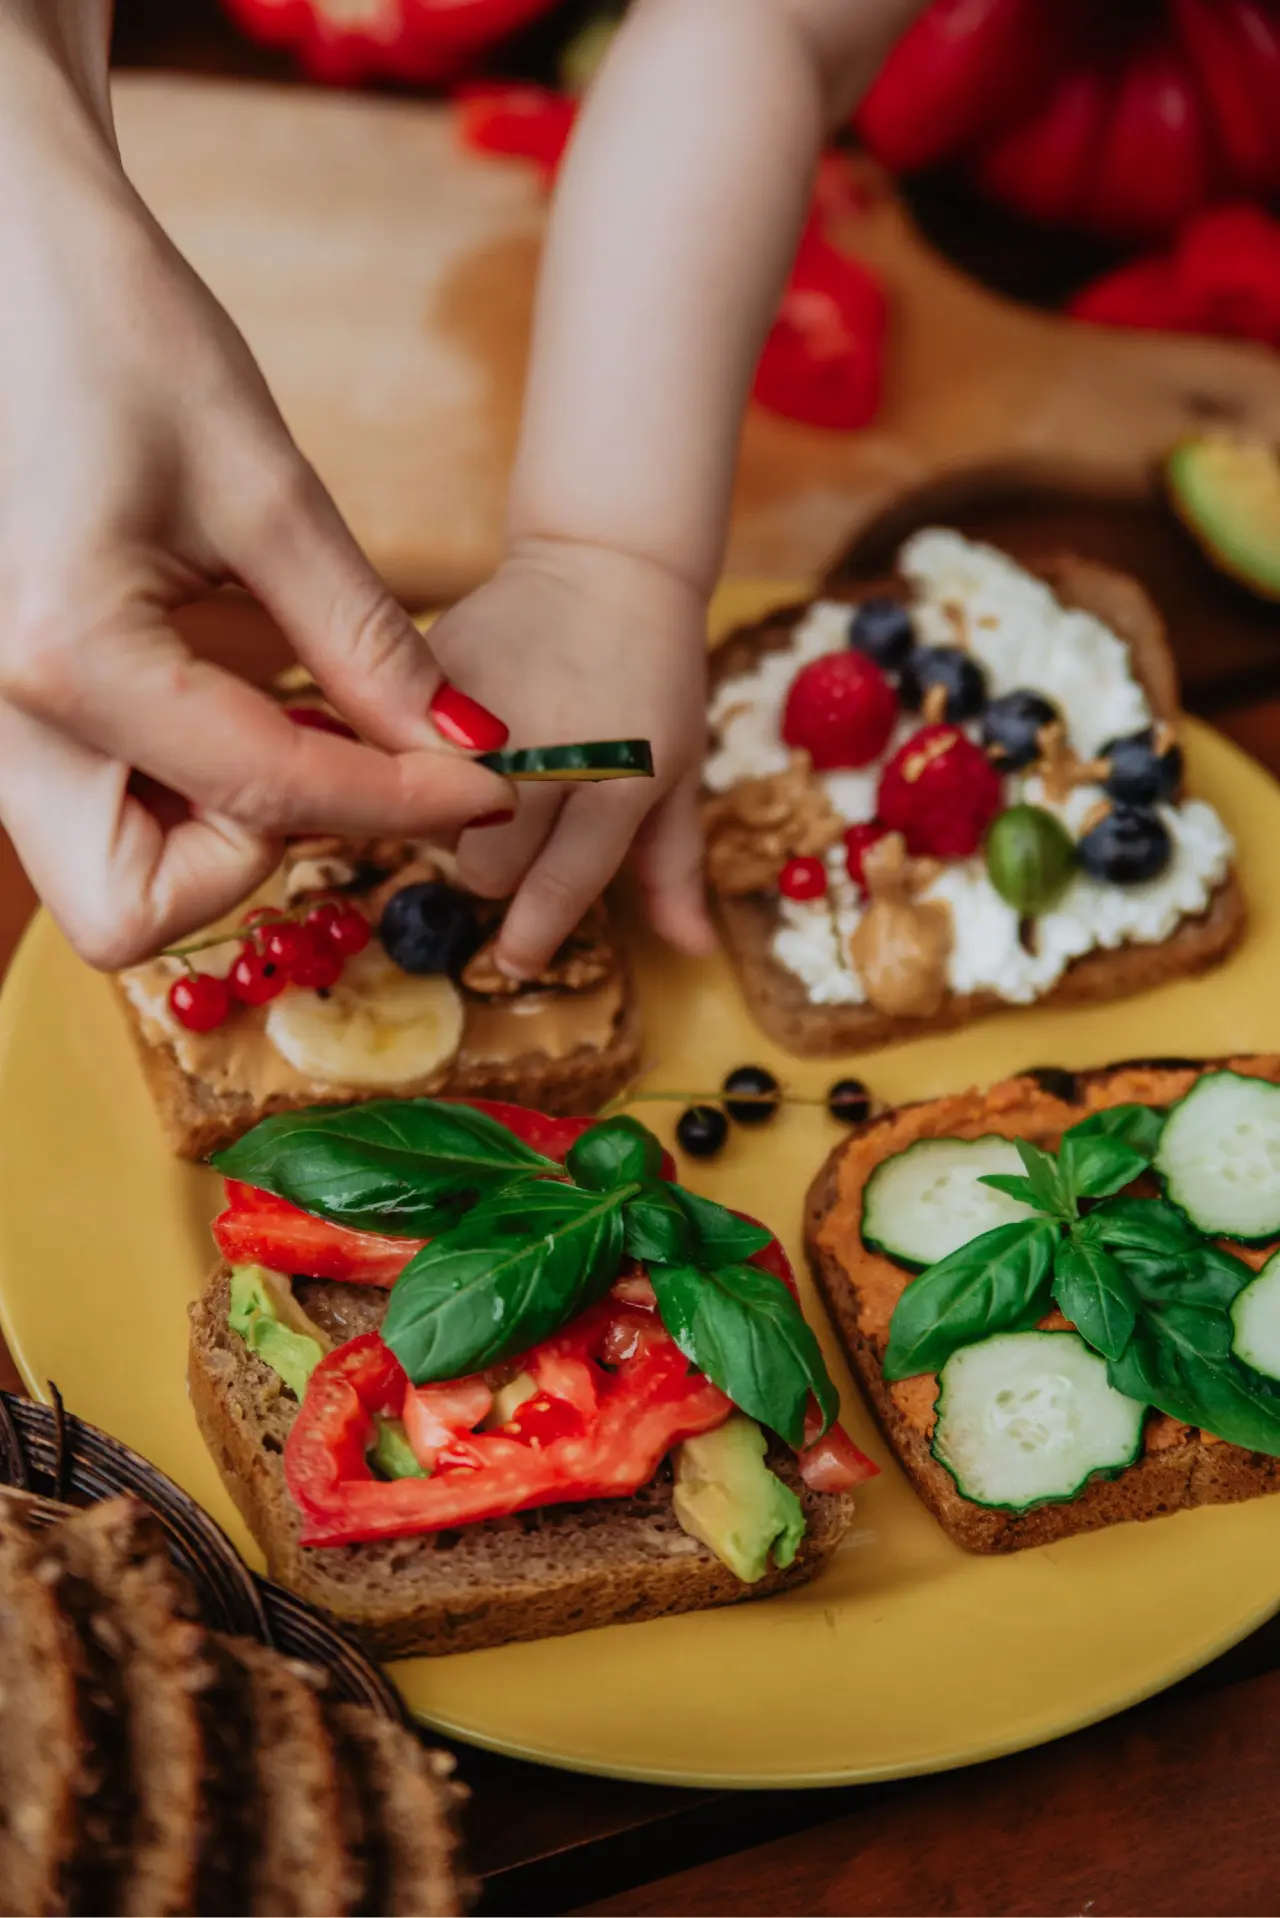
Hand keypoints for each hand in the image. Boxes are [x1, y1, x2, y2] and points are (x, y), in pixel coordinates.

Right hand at [0, 28, 510, 968]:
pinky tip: (229, 688)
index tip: (490, 781)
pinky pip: (94, 807)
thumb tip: (463, 747)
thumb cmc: (113, 331)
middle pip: (137, 911)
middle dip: (253, 857)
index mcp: (64, 660)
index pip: (271, 799)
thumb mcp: (263, 489)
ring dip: (214, 827)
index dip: (403, 802)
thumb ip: (365, 643)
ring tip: (279, 702)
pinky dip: (177, 784)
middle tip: (331, 755)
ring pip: (107, 876)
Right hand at [429, 538, 716, 977]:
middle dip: (494, 864)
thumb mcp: (678, 772)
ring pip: (433, 814)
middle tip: (512, 827)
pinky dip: (416, 753)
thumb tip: (693, 950)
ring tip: (484, 776)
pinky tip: (447, 736)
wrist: (608, 565)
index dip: (532, 937)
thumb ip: (673, 867)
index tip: (516, 961)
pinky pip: (401, 744)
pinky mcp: (435, 667)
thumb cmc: (655, 681)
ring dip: (452, 813)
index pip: (558, 889)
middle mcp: (548, 750)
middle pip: (484, 868)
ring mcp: (483, 706)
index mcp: (618, 782)